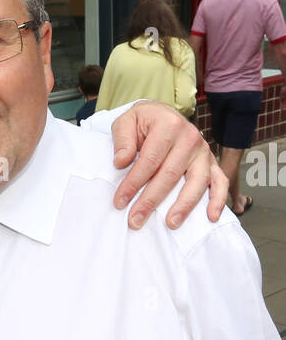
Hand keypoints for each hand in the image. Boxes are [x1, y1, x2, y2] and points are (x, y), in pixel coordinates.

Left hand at [110, 101, 227, 228]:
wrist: (162, 116)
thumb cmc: (143, 123)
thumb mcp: (125, 122)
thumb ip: (122, 140)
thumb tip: (121, 162)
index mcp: (169, 125)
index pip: (150, 160)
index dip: (134, 183)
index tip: (119, 202)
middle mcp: (190, 137)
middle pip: (170, 175)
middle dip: (151, 201)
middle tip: (135, 221)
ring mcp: (203, 151)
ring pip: (197, 181)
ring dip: (184, 205)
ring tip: (171, 224)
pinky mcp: (211, 162)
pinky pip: (220, 182)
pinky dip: (218, 200)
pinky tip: (211, 217)